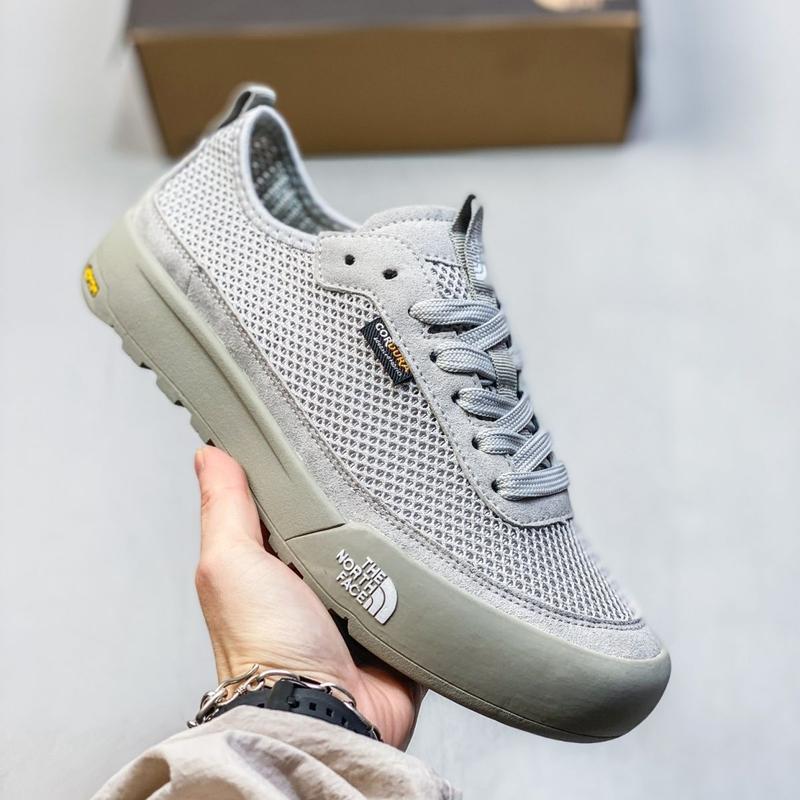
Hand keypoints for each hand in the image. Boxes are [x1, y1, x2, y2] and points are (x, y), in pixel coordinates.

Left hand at [193, 445, 422, 747]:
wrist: (323, 713)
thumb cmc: (266, 648)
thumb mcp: (231, 563)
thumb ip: (225, 508)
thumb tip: (209, 455)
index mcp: (274, 568)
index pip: (290, 507)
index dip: (301, 479)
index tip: (319, 446)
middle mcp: (315, 587)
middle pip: (343, 528)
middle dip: (359, 508)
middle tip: (375, 479)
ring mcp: (358, 610)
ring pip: (385, 557)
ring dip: (395, 542)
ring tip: (407, 514)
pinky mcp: (395, 630)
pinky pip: (419, 593)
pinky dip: (424, 578)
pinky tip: (430, 554)